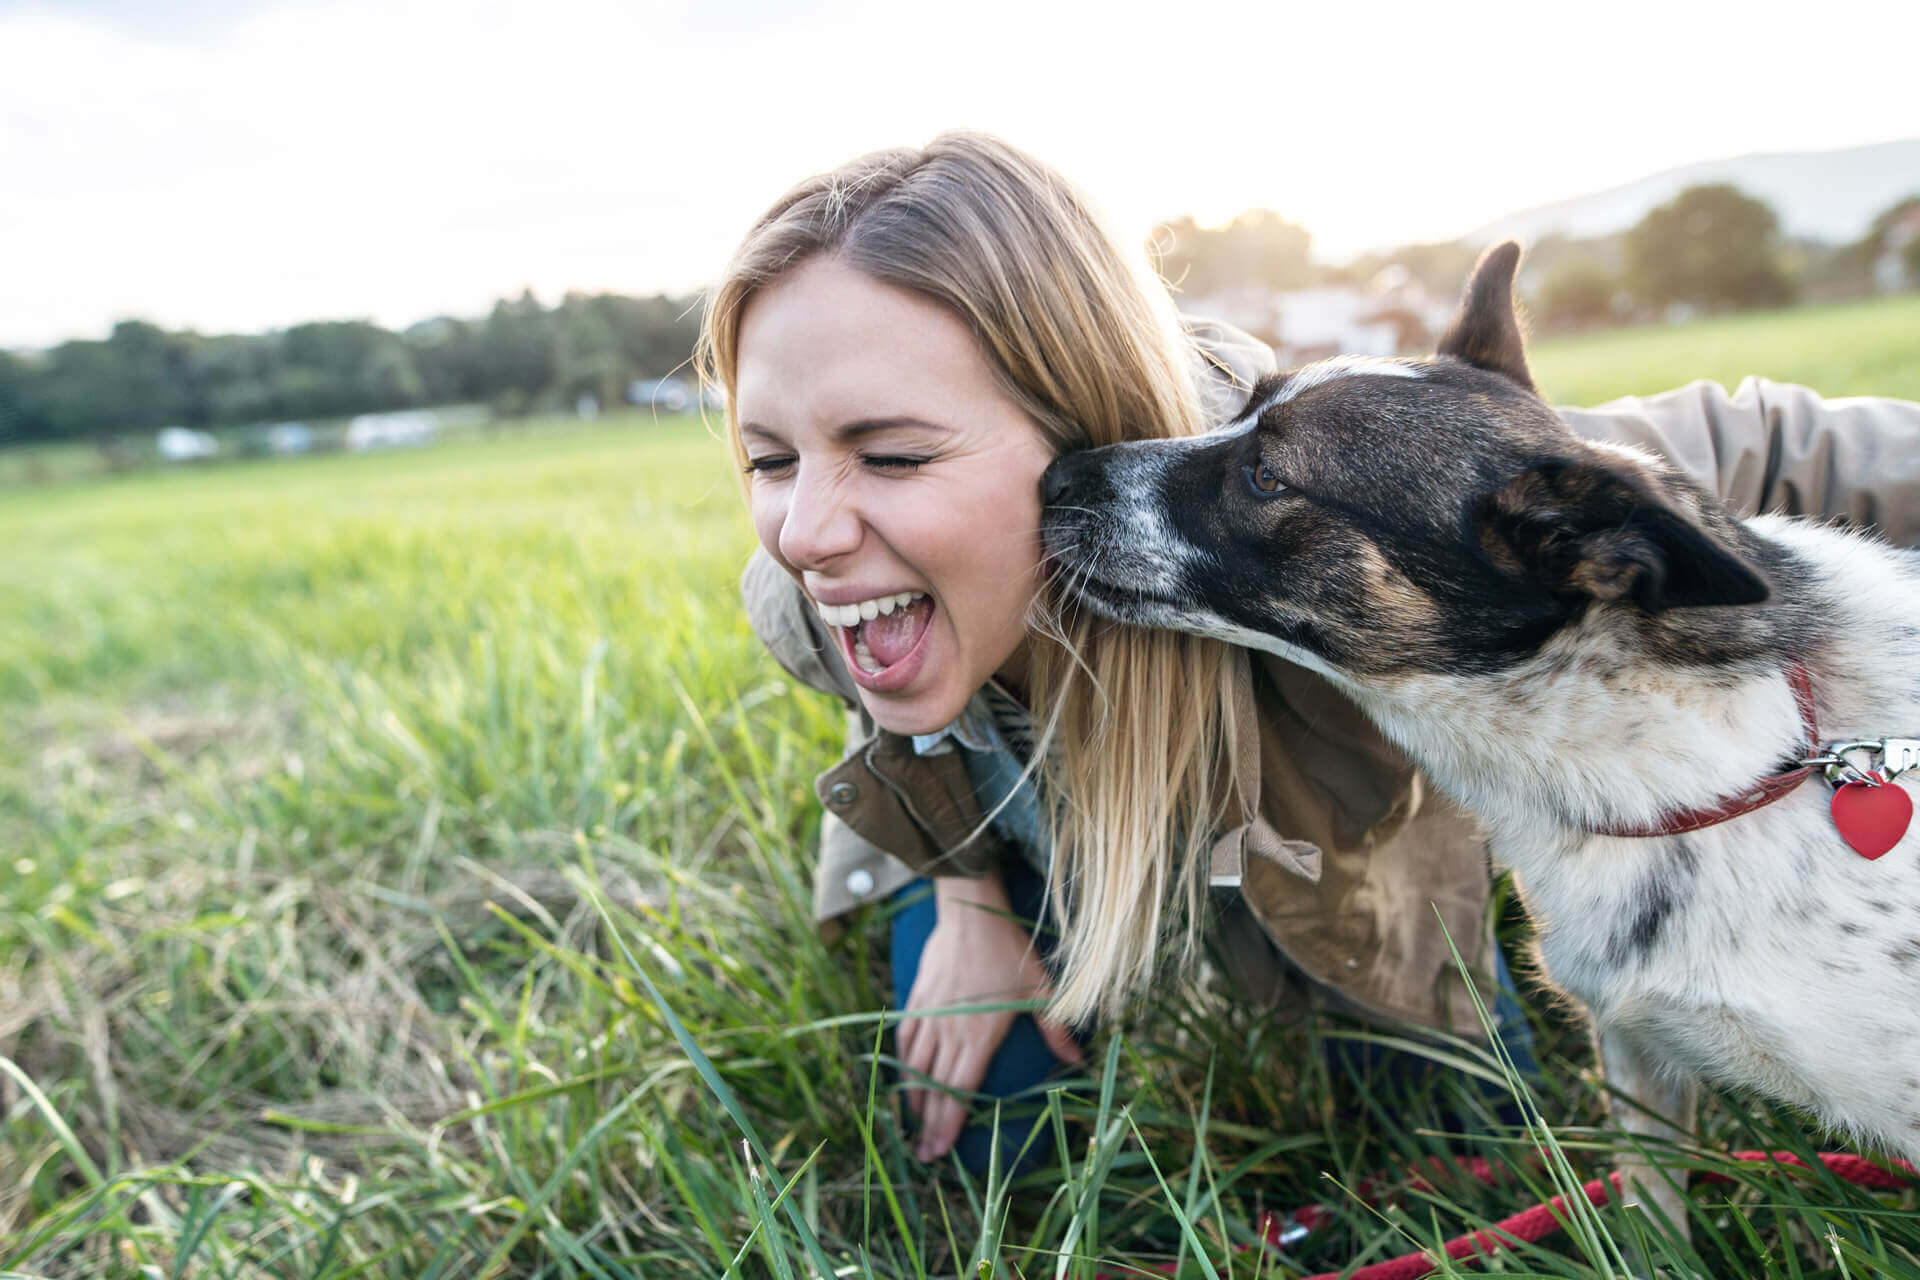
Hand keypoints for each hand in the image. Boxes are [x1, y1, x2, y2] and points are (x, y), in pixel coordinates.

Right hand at [896, 873, 1083, 1161]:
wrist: (969, 912)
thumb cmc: (1009, 950)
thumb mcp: (1041, 988)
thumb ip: (1056, 1028)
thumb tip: (1078, 1059)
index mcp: (977, 1036)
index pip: (958, 1091)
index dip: (947, 1125)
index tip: (939, 1151)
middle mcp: (948, 1032)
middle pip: (933, 1087)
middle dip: (927, 1125)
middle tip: (923, 1154)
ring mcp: (928, 1016)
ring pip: (914, 1067)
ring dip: (912, 1099)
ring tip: (912, 1125)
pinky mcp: (917, 1000)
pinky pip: (906, 1039)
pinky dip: (902, 1063)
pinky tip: (904, 1075)